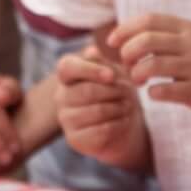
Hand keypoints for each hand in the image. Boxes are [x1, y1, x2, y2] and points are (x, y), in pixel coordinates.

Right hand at [55, 44, 149, 169]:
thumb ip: (102, 61)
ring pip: (96, 111)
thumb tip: (91, 51)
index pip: (67, 67)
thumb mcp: (112, 71)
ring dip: (119, 108)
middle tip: (129, 92)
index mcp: (67, 74)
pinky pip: (100, 131)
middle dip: (114, 91)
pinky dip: (118, 125)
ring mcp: (66, 119)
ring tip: (129, 106)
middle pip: (87, 91)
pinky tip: (124, 120)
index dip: (90, 70)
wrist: (122, 122)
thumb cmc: (115, 91)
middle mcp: (61, 96)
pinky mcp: (75, 139)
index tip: (111, 76)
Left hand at [110, 14, 190, 119]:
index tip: (113, 42)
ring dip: (136, 74)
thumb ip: (173, 34)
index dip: (124, 29)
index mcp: (190, 29)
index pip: (148, 20)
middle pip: (144, 40)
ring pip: (150, 65)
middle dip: (126, 53)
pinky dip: (153, 92)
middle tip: (126, 64)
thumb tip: (135, 31)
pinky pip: (163, 90)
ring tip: (138, 80)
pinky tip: (156, 93)